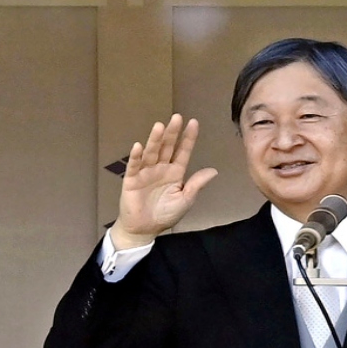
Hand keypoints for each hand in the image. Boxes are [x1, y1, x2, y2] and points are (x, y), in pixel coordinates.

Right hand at [111, 114, 217, 248]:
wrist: (145, 229)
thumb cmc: (166, 214)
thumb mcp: (186, 199)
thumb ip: (197, 184)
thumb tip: (214, 170)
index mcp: (176, 172)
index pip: (183, 151)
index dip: (188, 138)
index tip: (194, 123)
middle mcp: (161, 168)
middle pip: (167, 147)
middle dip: (172, 133)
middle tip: (177, 118)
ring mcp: (146, 172)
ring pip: (152, 152)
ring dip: (155, 139)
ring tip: (160, 126)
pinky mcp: (133, 179)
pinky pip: (135, 166)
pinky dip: (136, 156)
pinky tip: (139, 146)